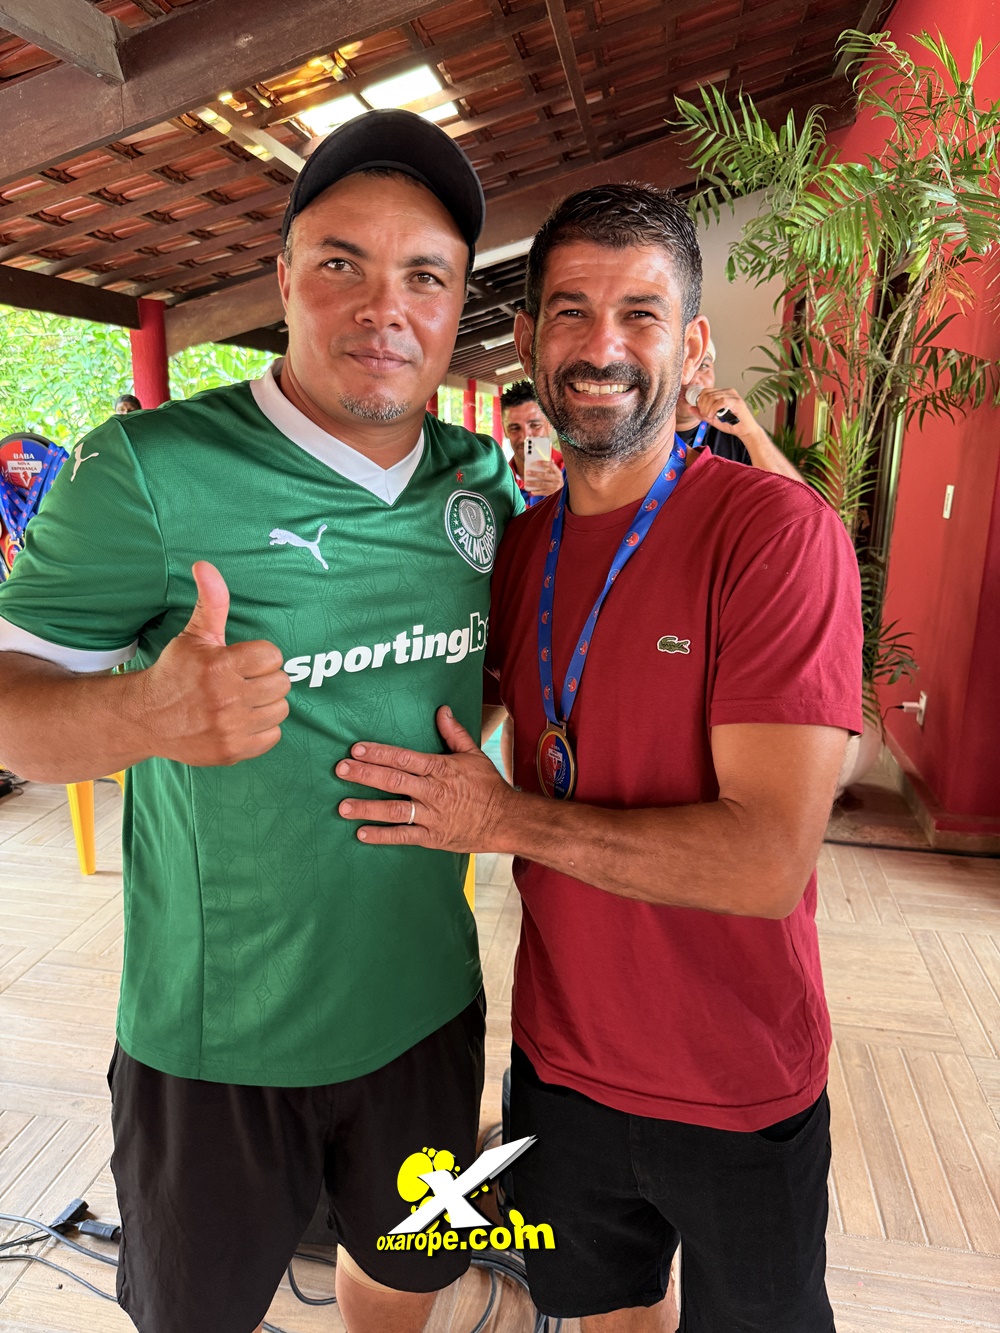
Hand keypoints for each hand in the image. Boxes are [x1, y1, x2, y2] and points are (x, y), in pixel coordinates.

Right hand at [137, 561, 290, 765]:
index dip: (259, 656)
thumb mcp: (194, 635)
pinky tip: (241, 720)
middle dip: (265, 679)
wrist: (146, 718)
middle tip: (243, 681)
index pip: (272, 656)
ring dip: (266, 704)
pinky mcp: (233, 751)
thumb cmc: (176, 672)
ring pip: (281, 710)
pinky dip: (262, 729)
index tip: (242, 661)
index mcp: (221, 666)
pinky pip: (273, 735)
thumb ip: (211, 602)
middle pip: (282, 683)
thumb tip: (205, 565)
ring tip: (243, 700)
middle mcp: (227, 699)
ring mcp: (231, 728)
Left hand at [336, 705, 514, 849]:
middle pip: (393, 781)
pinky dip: (382, 836)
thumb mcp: (473, 754)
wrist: (505, 820)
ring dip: (367, 808)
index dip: (379, 753)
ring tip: (343, 806)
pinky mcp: (432, 837)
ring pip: (395, 810)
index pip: (404, 758)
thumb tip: (442, 710)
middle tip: (340, 770)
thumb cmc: (488, 786)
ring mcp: (432, 815)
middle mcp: (433, 791)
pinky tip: (361, 833)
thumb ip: (454, 733)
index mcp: (440, 768)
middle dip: (364, 774)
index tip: (356, 749)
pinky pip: (404, 836)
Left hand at [524, 457, 562, 495]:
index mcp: (558, 471)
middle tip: (527, 472)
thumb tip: (545, 459)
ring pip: (542, 484)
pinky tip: (531, 491)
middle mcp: (557, 479)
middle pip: (544, 476)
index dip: (543, 463)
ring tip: (526, 482)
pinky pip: (543, 492)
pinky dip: (537, 492)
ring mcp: (554, 486)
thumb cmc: (555, 476)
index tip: (535, 462)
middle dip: (535, 474)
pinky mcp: (551, 492)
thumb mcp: (554, 470)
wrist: (561, 486)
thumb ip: (550, 466)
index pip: (550, 465)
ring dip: (533, 484)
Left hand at [691, 387, 752, 437]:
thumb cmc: (732, 424)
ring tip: (710, 416)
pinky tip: (714, 415)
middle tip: (705, 415)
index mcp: (723, 393)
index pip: (706, 391)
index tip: (701, 411)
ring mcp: (733, 395)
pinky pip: (721, 401)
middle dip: (702, 405)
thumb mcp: (713, 419)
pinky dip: (714, 409)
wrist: (746, 431)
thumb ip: (702, 414)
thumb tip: (691, 408)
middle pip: (707, 393)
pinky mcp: (736, 401)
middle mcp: (728, 391)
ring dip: (708, 408)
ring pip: (713, 397)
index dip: (700, 401)